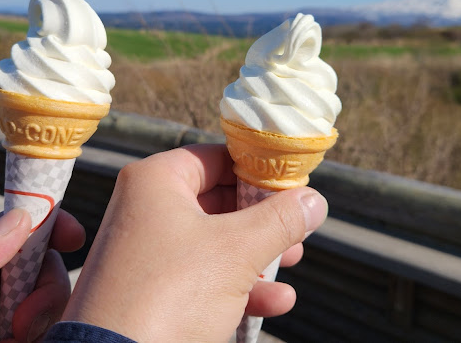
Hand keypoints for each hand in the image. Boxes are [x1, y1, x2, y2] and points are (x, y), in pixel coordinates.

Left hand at [0, 208, 84, 342]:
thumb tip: (18, 217)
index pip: (4, 234)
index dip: (43, 226)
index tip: (72, 236)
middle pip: (33, 272)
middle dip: (45, 287)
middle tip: (25, 323)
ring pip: (40, 309)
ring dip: (44, 320)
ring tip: (18, 341)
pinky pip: (37, 336)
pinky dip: (43, 335)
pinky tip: (27, 342)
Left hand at [62, 144, 327, 342]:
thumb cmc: (171, 294)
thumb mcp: (237, 251)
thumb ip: (279, 220)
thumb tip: (314, 200)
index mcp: (155, 181)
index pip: (216, 158)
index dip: (258, 169)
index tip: (293, 183)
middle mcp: (145, 210)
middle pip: (218, 201)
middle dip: (263, 219)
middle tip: (297, 226)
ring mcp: (146, 253)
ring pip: (214, 243)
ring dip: (257, 255)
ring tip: (292, 262)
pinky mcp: (150, 291)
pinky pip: (201, 278)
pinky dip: (237, 287)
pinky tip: (275, 302)